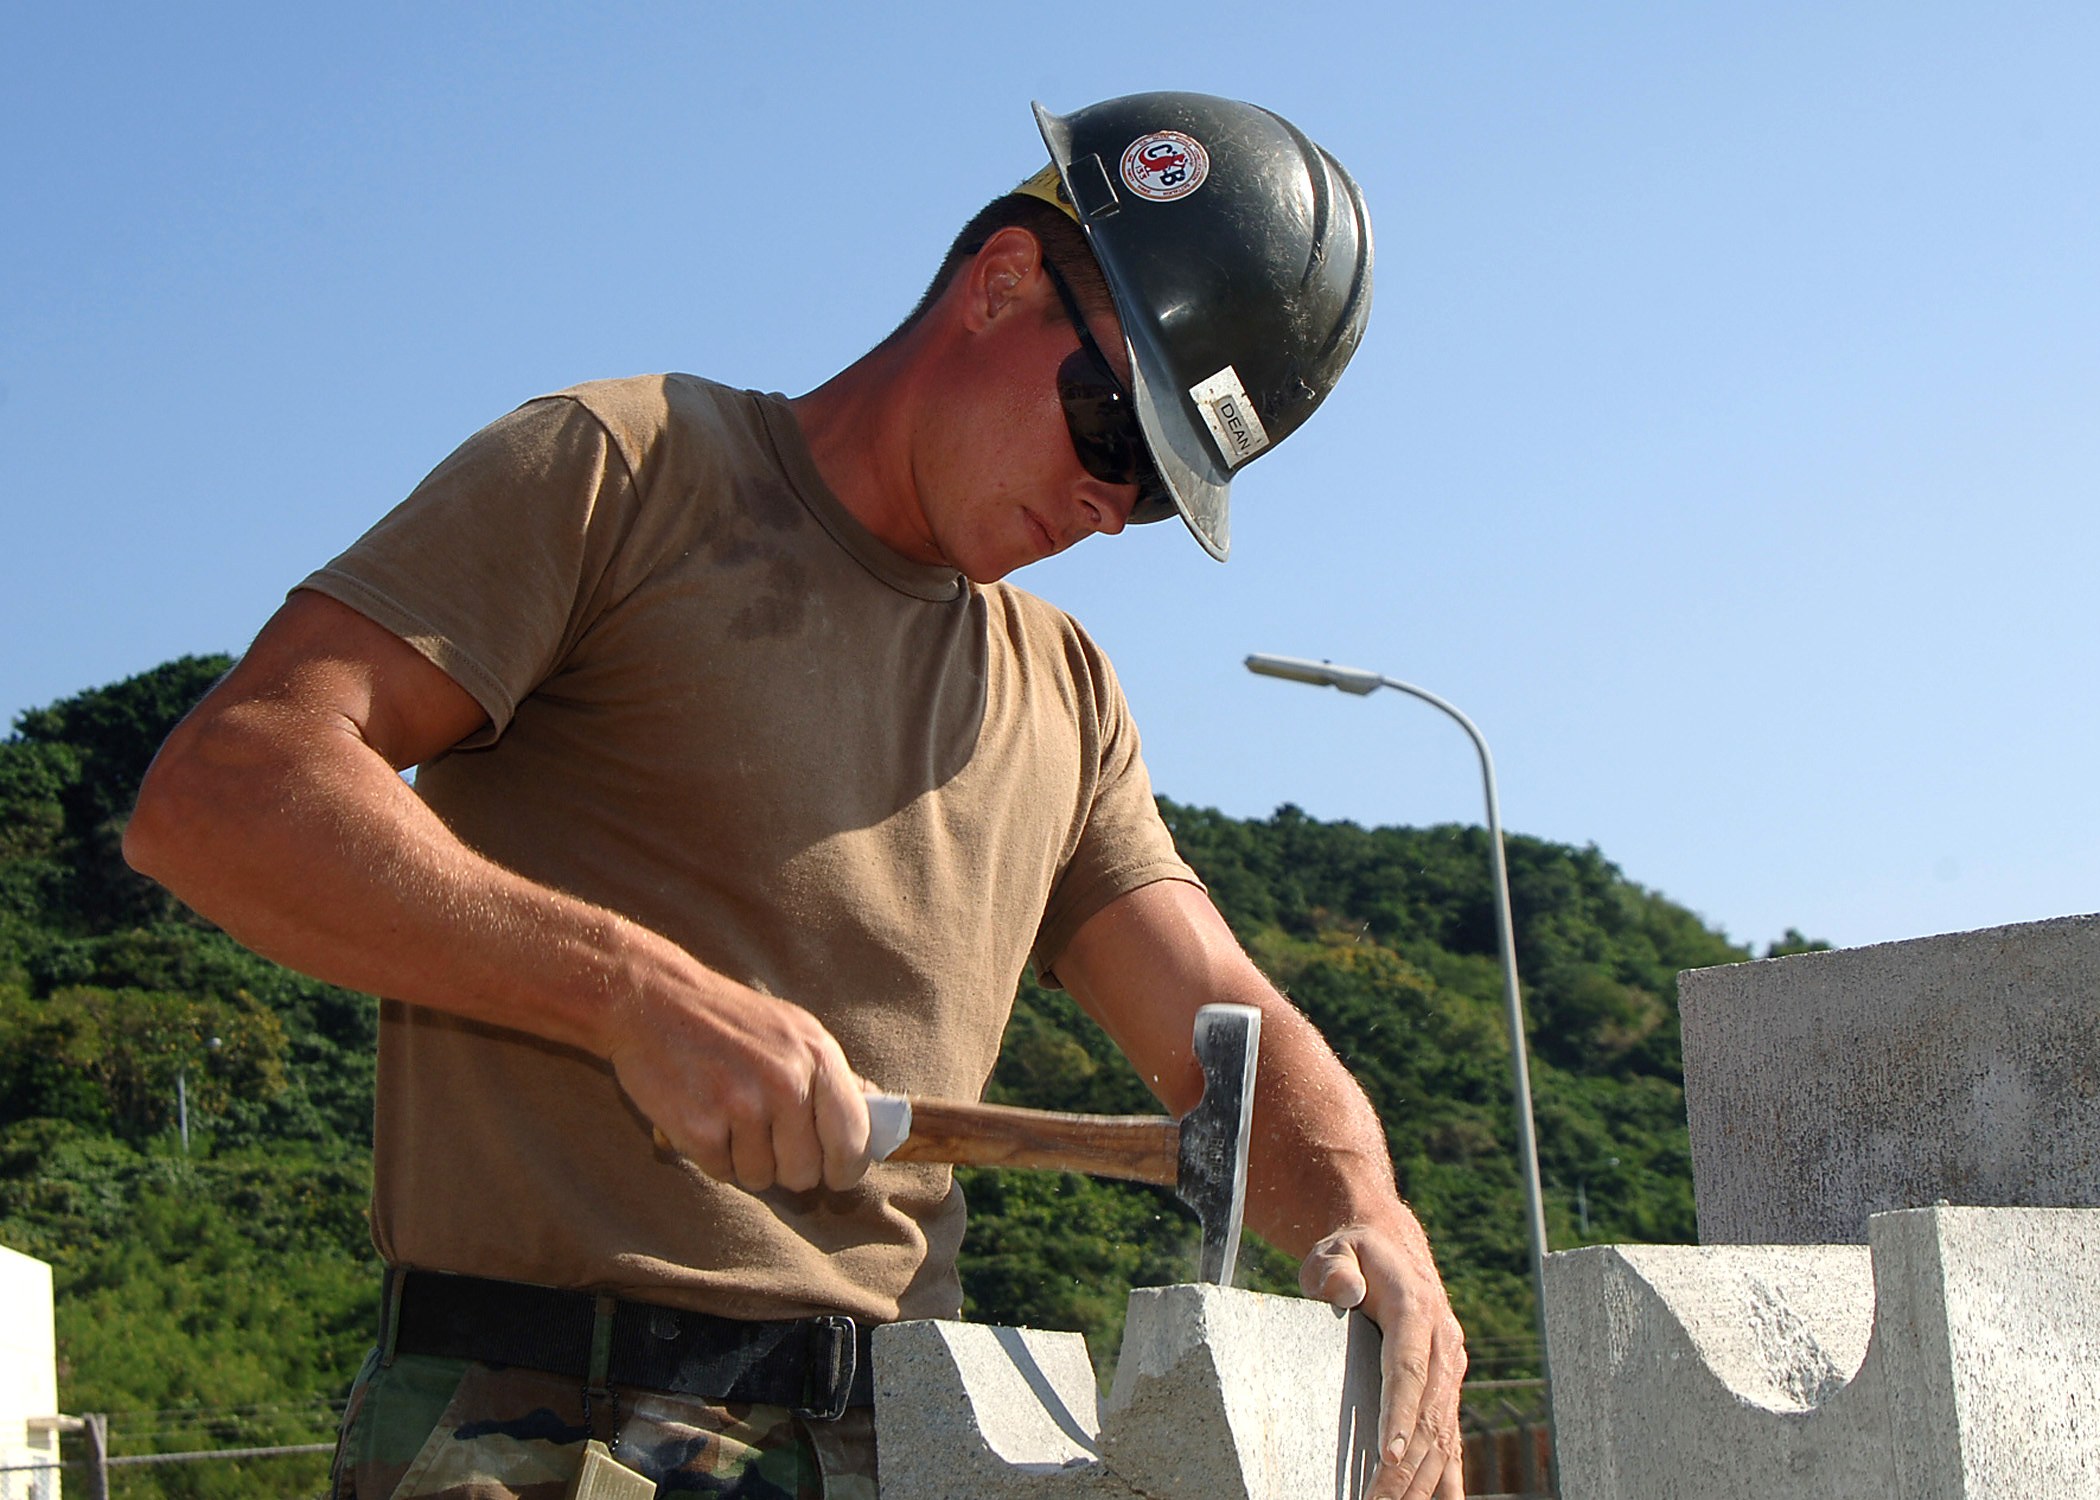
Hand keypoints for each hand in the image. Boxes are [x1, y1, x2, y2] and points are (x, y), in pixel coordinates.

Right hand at [606, 963, 872, 1194]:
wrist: (653, 999)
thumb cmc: (729, 1020)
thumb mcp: (794, 1030)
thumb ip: (832, 1076)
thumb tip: (876, 1114)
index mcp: (817, 1056)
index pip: (854, 1139)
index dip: (846, 1168)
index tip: (835, 1174)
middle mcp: (786, 1082)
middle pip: (805, 1172)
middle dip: (787, 1168)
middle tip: (765, 1139)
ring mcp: (742, 1106)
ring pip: (761, 1178)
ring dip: (745, 1161)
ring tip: (728, 1118)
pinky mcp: (700, 1128)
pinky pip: (721, 1173)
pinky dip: (712, 1157)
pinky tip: (702, 1118)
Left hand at [1301, 1224, 1468, 1499]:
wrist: (1394, 1248)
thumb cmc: (1357, 1254)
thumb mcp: (1337, 1249)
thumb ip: (1336, 1267)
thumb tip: (1345, 1290)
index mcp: (1417, 1310)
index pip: (1409, 1369)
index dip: (1401, 1413)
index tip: (1391, 1454)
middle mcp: (1443, 1344)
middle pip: (1428, 1413)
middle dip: (1406, 1465)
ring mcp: (1451, 1369)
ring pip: (1443, 1434)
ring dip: (1422, 1480)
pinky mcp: (1448, 1387)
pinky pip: (1451, 1438)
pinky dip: (1448, 1477)